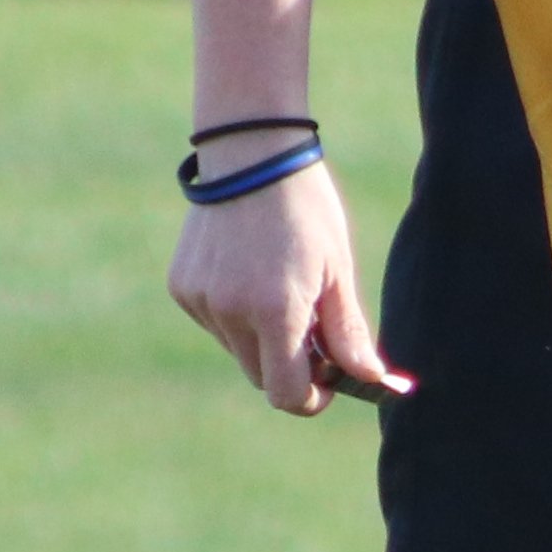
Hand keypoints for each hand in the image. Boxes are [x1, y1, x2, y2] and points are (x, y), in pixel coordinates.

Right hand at [167, 163, 400, 415]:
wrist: (250, 152)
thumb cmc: (305, 208)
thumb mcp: (337, 269)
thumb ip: (349, 331)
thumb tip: (369, 378)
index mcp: (275, 311)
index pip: (287, 394)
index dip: (312, 399)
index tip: (331, 383)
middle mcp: (230, 312)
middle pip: (261, 377)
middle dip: (291, 368)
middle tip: (315, 334)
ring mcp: (201, 300)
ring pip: (238, 350)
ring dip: (263, 340)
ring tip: (280, 287)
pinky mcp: (182, 287)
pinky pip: (215, 323)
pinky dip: (236, 315)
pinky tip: (249, 272)